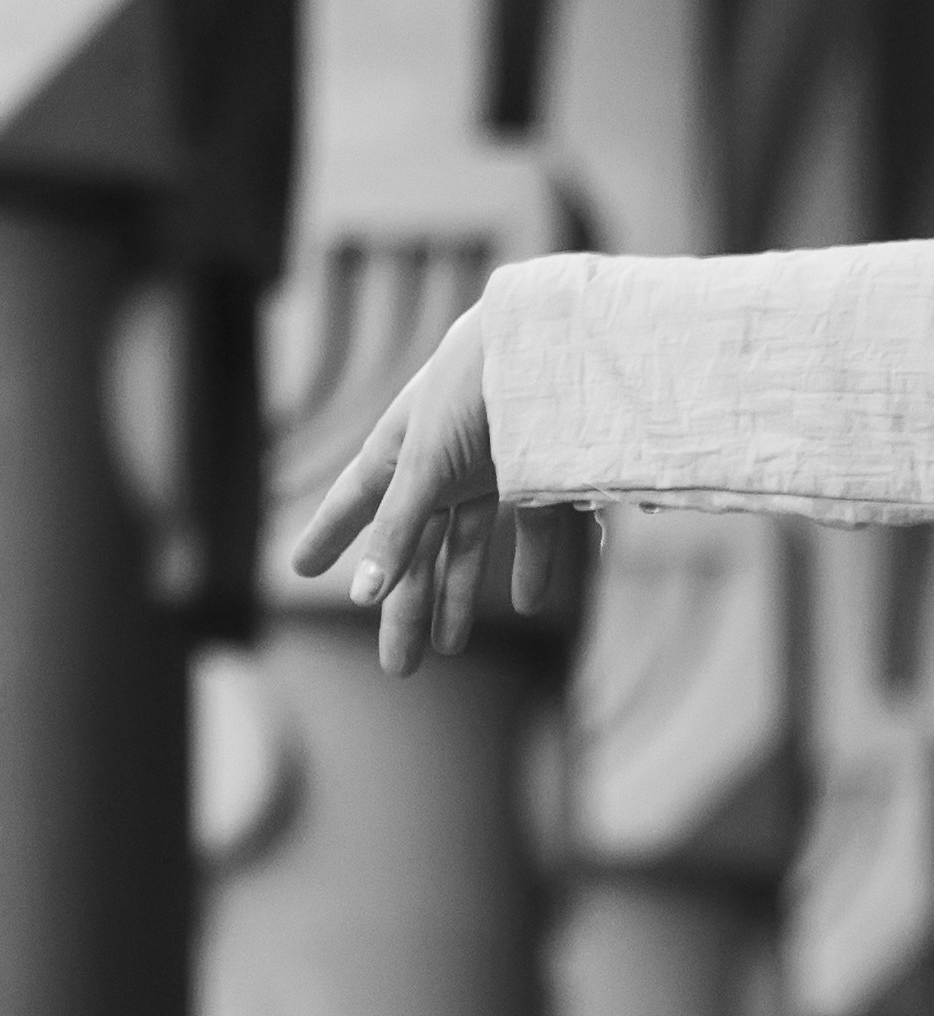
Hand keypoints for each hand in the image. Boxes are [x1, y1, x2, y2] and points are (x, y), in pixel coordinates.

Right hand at [272, 300, 556, 679]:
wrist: (553, 346)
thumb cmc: (475, 391)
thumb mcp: (426, 466)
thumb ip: (396, 530)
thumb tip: (362, 597)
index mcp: (400, 450)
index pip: (355, 502)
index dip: (330, 536)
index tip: (298, 569)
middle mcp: (440, 464)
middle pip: (413, 549)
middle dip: (404, 608)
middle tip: (397, 668)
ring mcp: (490, 471)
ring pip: (466, 546)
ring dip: (457, 597)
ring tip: (448, 649)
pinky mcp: (541, 477)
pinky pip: (532, 531)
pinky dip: (529, 567)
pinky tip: (525, 603)